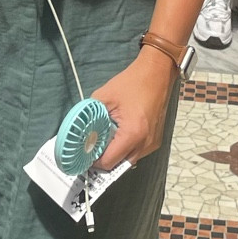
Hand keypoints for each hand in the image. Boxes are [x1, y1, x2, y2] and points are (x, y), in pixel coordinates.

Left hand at [93, 49, 176, 167]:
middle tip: (91, 149)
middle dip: (104, 160)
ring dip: (116, 155)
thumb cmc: (131, 83)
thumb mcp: (104, 96)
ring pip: (129, 160)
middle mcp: (145, 143)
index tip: (83, 155)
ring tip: (104, 141)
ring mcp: (152, 143)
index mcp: (132, 133)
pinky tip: (118, 136)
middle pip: (119, 165)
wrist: (157, 73)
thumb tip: (80, 132)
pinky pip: (137, 152)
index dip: (93, 161)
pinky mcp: (156, 139)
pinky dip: (126, 149)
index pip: (109, 162)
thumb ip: (91, 116)